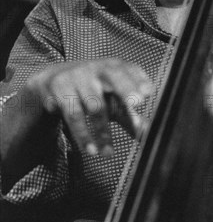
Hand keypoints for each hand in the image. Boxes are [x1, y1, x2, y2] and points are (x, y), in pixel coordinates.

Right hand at [25, 58, 152, 156]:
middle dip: (126, 88)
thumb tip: (148, 134)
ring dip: (103, 132)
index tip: (149, 93)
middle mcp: (99, 69)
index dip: (140, 81)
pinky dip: (82, 135)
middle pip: (114, 76)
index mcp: (115, 68)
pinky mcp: (60, 88)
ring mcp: (79, 76)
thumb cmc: (93, 91)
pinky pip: (73, 114)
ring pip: (95, 105)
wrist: (54, 79)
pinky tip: (90, 150)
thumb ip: (130, 114)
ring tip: (108, 154)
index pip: (131, 70)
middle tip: (137, 103)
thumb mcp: (112, 99)